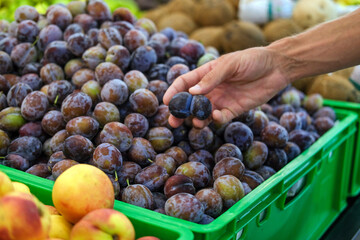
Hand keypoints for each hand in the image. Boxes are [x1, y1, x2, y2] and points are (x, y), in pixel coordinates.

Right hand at [163, 47, 290, 127]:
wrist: (277, 68)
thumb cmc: (252, 60)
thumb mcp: (230, 65)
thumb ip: (212, 78)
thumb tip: (193, 92)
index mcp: (207, 73)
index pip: (185, 83)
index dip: (174, 91)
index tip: (166, 102)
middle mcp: (212, 88)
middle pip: (191, 102)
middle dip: (181, 111)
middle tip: (173, 121)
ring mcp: (222, 100)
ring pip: (204, 113)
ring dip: (197, 119)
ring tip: (196, 122)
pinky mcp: (234, 109)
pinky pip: (221, 117)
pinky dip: (216, 120)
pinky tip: (215, 117)